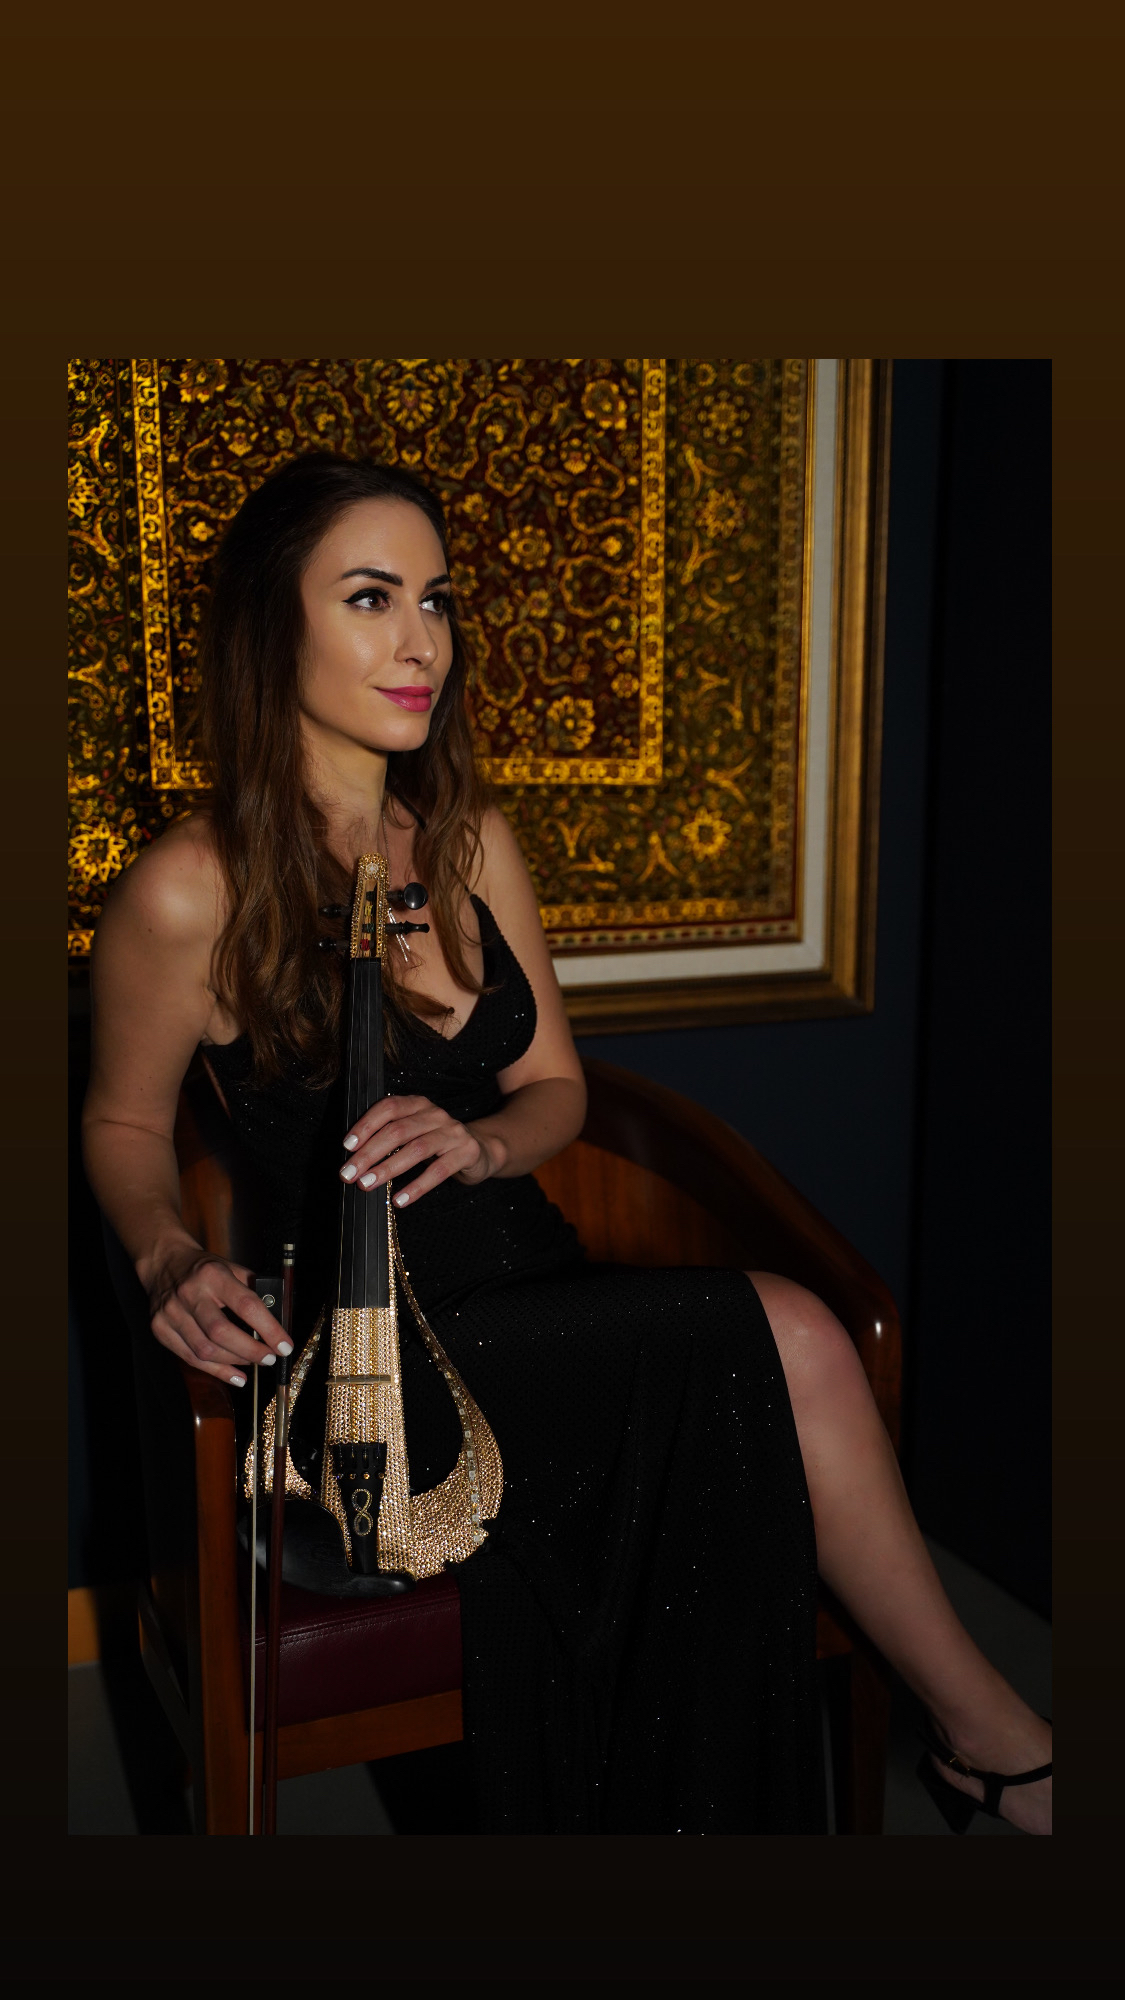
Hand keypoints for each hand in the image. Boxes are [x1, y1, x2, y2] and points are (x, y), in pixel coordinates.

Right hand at [146, 1243, 293, 1386]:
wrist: (164, 1262)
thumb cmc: (204, 1269)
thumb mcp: (231, 1268)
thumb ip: (253, 1289)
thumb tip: (277, 1318)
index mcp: (213, 1275)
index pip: (246, 1304)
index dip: (268, 1329)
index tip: (284, 1345)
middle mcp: (190, 1293)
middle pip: (222, 1332)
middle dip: (251, 1351)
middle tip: (269, 1358)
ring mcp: (171, 1313)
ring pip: (205, 1350)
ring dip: (235, 1362)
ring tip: (254, 1363)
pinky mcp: (160, 1328)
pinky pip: (190, 1358)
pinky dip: (216, 1371)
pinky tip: (234, 1375)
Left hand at [339, 1094, 498, 1208]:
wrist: (481, 1150)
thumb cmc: (438, 1144)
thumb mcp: (415, 1132)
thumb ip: (390, 1137)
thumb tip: (355, 1157)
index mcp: (418, 1105)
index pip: (388, 1108)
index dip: (366, 1125)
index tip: (347, 1147)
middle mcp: (435, 1115)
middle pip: (397, 1130)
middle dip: (369, 1153)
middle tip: (349, 1174)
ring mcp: (453, 1133)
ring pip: (416, 1149)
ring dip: (388, 1168)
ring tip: (367, 1184)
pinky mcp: (466, 1152)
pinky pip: (438, 1172)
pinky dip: (417, 1187)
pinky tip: (400, 1200)